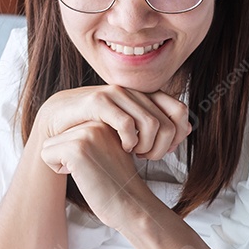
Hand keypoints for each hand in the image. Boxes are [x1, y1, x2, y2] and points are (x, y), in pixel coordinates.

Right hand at [33, 85, 191, 161]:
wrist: (58, 120)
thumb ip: (158, 128)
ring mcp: (116, 94)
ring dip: (148, 146)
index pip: (180, 111)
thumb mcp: (130, 129)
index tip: (163, 151)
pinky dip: (130, 141)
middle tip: (146, 157)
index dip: (178, 135)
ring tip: (134, 153)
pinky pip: (127, 123)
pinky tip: (123, 148)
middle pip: (170, 123)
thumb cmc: (95, 127)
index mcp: (144, 96)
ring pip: (152, 124)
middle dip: (162, 147)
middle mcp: (133, 91)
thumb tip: (189, 128)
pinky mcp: (98, 102)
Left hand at [39, 120, 154, 229]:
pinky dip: (58, 169)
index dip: (76, 152)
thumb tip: (59, 134)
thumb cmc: (117, 184)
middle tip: (94, 169)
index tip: (99, 162)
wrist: (132, 204)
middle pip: (56, 136)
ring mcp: (87, 133)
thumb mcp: (106, 150)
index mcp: (104, 119)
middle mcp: (97, 121)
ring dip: (62, 163)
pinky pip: (46, 154)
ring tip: (89, 172)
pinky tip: (83, 176)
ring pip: (49, 144)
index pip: (67, 130)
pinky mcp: (77, 148)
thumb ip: (89, 136)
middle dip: (67, 156)